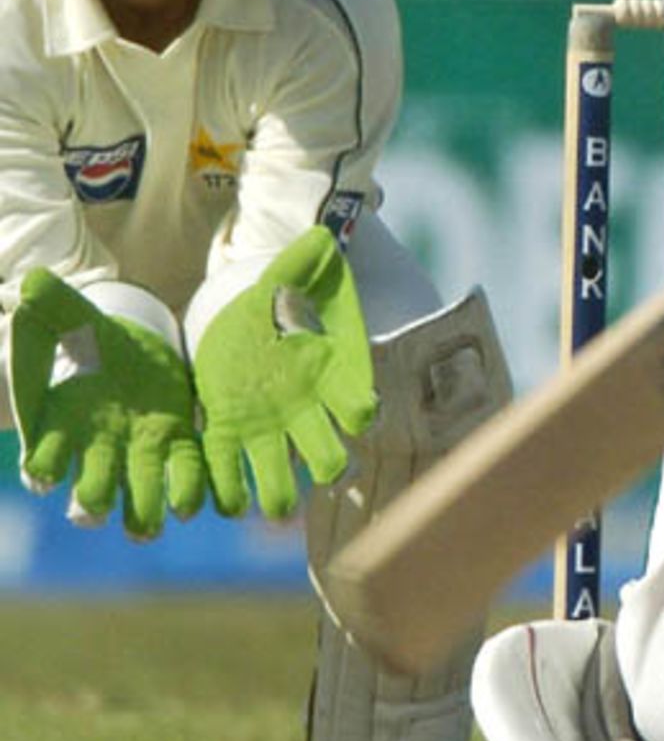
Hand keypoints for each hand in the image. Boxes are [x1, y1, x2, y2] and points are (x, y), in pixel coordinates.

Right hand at [8, 272, 205, 538]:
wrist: (137, 350)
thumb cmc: (94, 342)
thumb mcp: (75, 319)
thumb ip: (55, 306)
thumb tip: (31, 281)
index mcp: (63, 430)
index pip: (43, 463)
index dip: (42, 472)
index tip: (46, 472)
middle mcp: (98, 455)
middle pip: (88, 498)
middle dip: (90, 505)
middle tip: (95, 504)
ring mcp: (139, 458)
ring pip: (138, 504)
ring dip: (145, 515)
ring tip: (156, 517)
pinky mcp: (178, 449)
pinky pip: (185, 481)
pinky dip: (192, 491)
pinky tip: (200, 495)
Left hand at [193, 227, 376, 518]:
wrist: (243, 309)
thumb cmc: (279, 294)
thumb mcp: (289, 273)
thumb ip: (304, 258)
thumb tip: (321, 235)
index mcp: (330, 377)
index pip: (359, 405)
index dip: (362, 412)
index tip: (361, 412)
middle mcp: (306, 412)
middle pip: (330, 456)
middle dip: (331, 466)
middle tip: (325, 469)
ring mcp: (268, 427)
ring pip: (281, 479)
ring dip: (279, 497)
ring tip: (273, 506)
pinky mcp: (227, 429)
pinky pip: (228, 470)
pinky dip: (227, 488)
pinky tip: (224, 496)